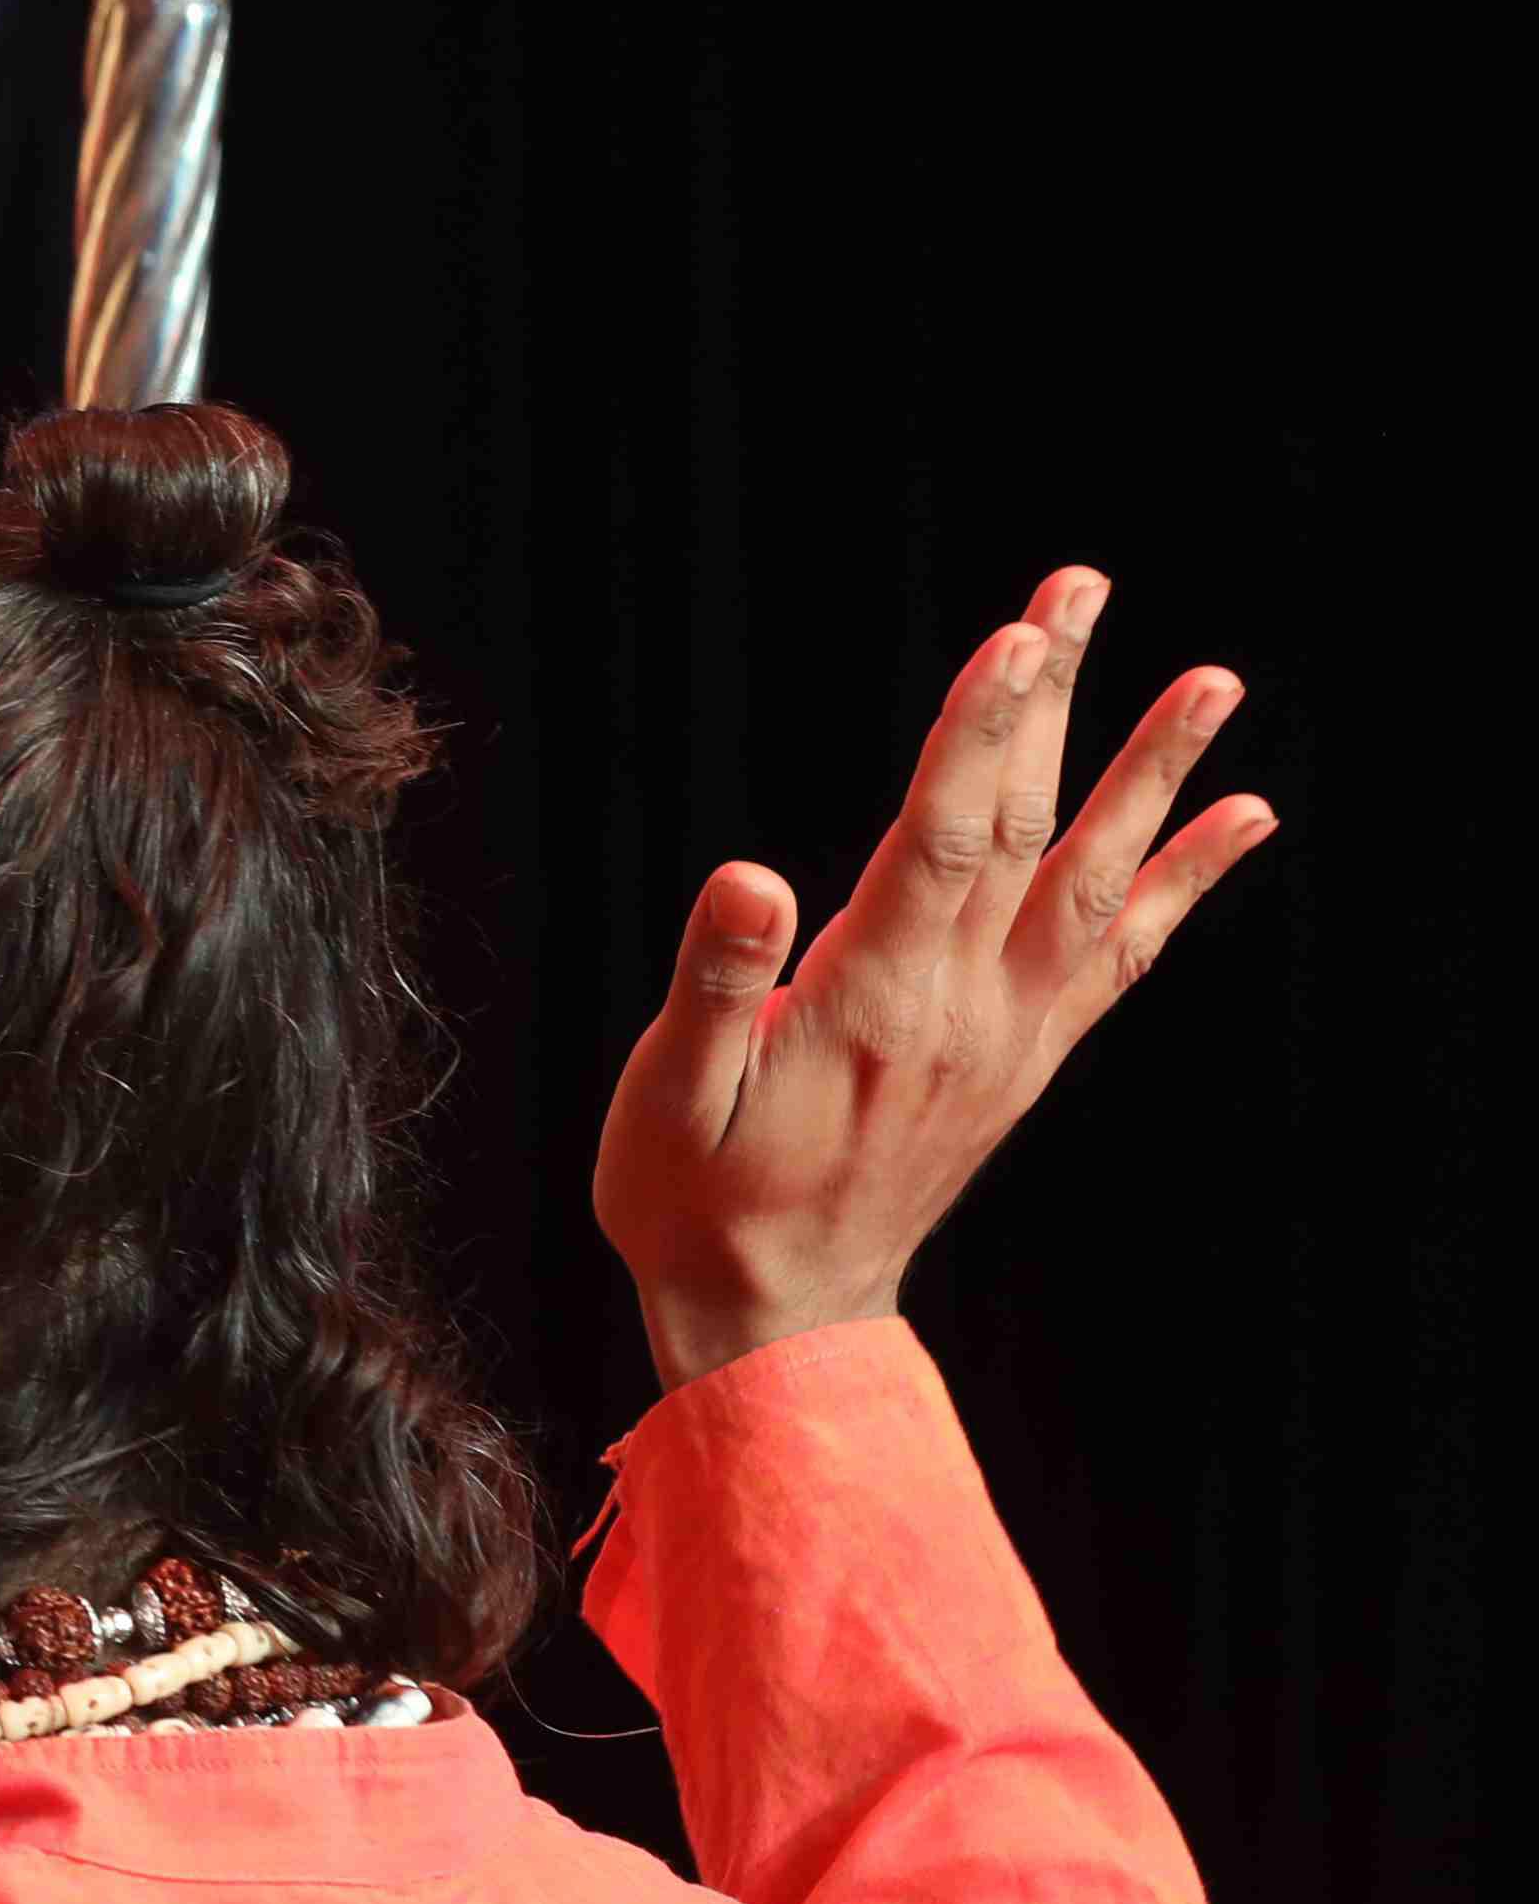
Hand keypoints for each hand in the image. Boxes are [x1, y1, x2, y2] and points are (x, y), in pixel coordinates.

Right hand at [592, 567, 1270, 1392]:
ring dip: (1156, 776)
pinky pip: (1121, 954)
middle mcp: (963, 1010)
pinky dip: (1183, 881)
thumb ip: (711, 990)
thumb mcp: (666, 1102)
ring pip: (1096, 881)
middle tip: (1079, 587)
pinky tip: (1238, 821)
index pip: (943, 840)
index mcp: (872, 1005)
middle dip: (1054, 703)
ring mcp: (1007, 1034)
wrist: (779, 1316)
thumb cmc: (693, 1204)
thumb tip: (748, 878)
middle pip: (1025, 829)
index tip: (1020, 633)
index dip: (981, 731)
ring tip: (1213, 684)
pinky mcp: (1022, 1056)